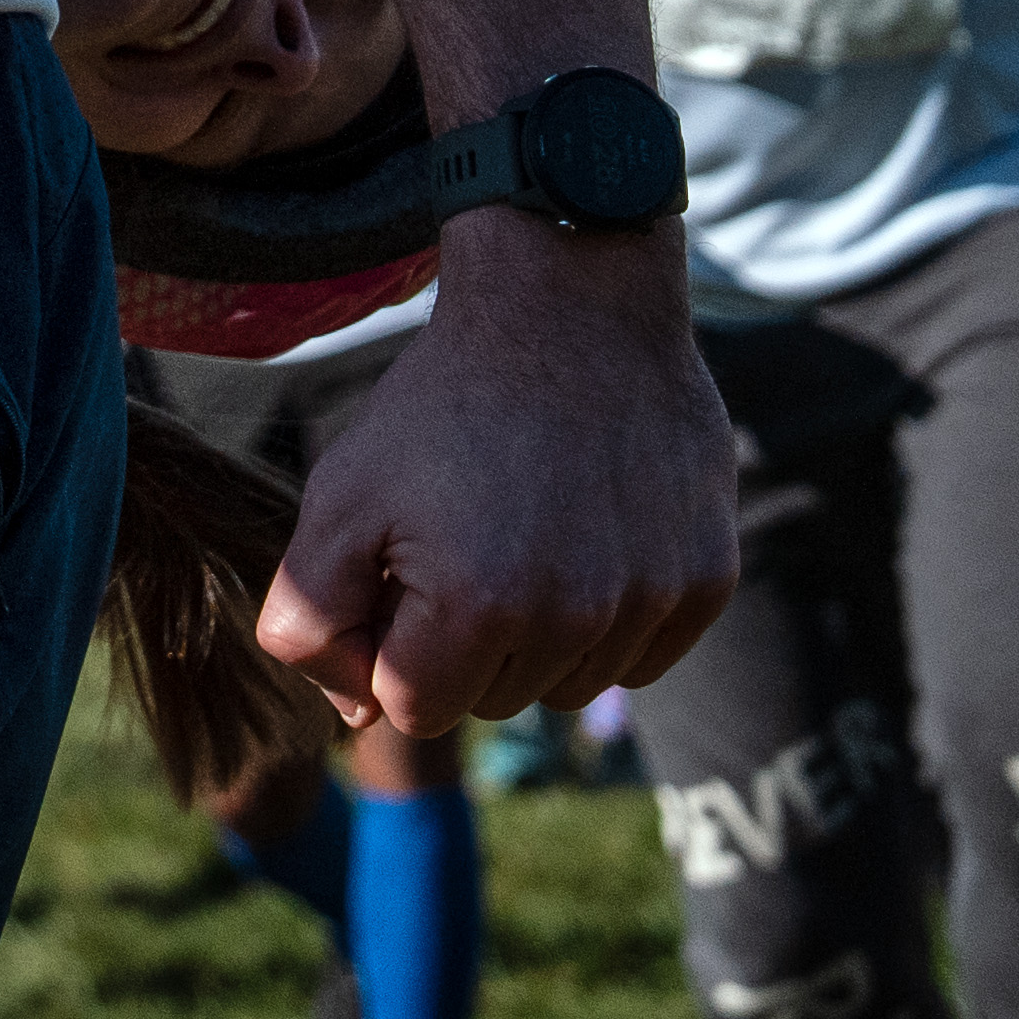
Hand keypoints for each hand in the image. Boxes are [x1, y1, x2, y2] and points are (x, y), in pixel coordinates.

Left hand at [258, 219, 740, 735]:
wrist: (570, 305)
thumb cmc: (442, 404)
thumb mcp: (339, 494)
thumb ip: (310, 620)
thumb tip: (360, 713)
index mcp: (481, 605)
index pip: (413, 709)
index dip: (391, 644)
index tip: (402, 570)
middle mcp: (580, 616)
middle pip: (493, 702)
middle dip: (463, 642)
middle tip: (464, 539)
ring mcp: (654, 599)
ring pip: (568, 687)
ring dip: (537, 634)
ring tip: (525, 531)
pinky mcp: (708, 580)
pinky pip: (638, 659)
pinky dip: (606, 620)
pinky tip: (586, 536)